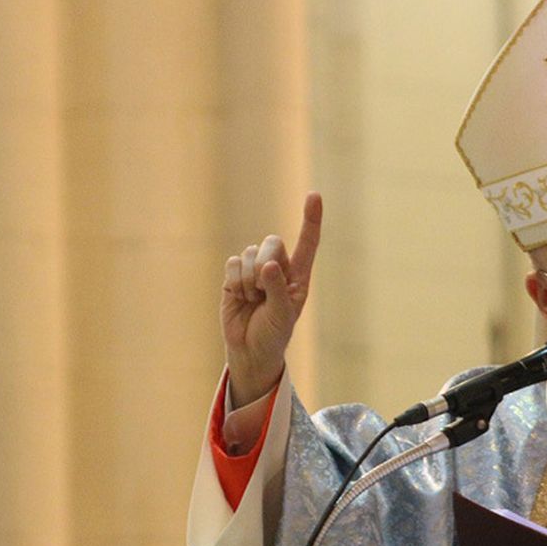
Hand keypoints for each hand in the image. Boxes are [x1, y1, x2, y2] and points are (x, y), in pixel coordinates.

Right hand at [221, 192, 322, 406]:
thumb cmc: (274, 334)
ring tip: (252, 300)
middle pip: (271, 242)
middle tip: (262, 290)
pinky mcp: (234, 275)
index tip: (314, 195)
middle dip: (264, 262)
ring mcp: (255, 270)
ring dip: (248, 280)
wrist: (249, 350)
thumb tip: (267, 265)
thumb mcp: (282, 316)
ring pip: (249, 253)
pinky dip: (235, 281)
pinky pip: (233, 262)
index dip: (311, 219)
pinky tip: (239, 297)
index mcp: (298, 276)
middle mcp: (278, 267)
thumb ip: (277, 289)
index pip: (307, 242)